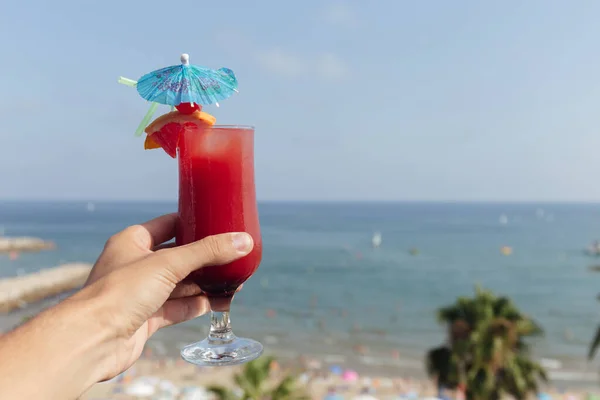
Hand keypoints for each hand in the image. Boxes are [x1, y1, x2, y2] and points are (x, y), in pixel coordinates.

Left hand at [77, 213, 252, 379]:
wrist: (93, 340)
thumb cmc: (121, 292)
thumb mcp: (169, 263)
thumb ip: (208, 252)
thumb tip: (243, 241)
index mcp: (133, 241)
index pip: (169, 224)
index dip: (193, 223)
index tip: (218, 222)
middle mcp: (135, 265)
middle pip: (178, 257)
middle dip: (205, 259)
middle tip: (232, 256)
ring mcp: (140, 293)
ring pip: (180, 284)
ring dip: (204, 284)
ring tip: (233, 282)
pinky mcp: (145, 318)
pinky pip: (176, 308)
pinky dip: (196, 305)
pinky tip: (217, 303)